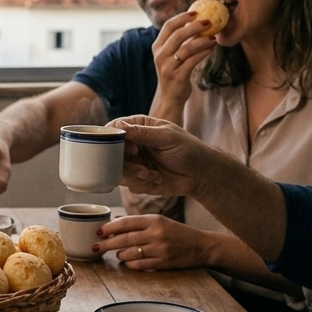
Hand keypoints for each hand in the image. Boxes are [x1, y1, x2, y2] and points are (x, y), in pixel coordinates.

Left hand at [95, 214, 216, 270]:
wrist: (202, 246)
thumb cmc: (178, 233)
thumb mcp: (160, 221)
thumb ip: (139, 222)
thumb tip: (115, 222)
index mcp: (154, 220)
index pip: (126, 222)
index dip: (109, 228)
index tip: (99, 232)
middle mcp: (156, 233)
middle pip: (124, 239)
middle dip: (106, 243)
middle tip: (96, 247)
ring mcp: (160, 249)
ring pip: (130, 253)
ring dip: (120, 255)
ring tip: (117, 254)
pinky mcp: (163, 263)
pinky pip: (140, 265)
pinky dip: (130, 264)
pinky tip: (128, 262)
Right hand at [107, 115, 224, 197]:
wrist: (201, 175)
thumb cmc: (189, 149)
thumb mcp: (167, 137)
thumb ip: (143, 133)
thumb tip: (120, 127)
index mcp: (138, 127)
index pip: (114, 129)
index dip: (115, 140)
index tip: (132, 149)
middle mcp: (132, 144)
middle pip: (110, 153)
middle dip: (124, 163)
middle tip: (140, 167)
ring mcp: (134, 162)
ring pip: (117, 170)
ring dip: (133, 175)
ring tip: (151, 175)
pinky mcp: (137, 179)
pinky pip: (128, 184)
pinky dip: (142, 183)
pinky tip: (157, 179)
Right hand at [150, 11, 217, 113]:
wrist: (170, 97)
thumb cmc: (174, 72)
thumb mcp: (172, 55)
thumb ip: (180, 41)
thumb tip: (197, 22)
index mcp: (157, 46)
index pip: (168, 26)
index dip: (182, 17)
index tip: (196, 11)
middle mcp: (160, 55)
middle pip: (177, 35)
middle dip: (194, 26)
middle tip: (209, 21)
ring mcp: (167, 66)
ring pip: (186, 48)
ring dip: (202, 40)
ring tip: (214, 37)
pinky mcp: (177, 76)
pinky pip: (193, 61)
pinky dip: (204, 53)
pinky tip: (212, 48)